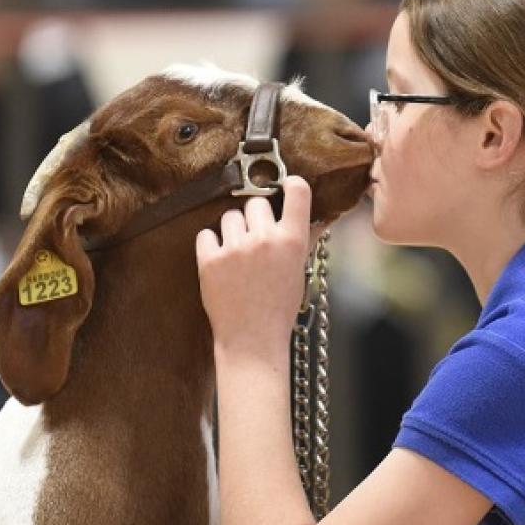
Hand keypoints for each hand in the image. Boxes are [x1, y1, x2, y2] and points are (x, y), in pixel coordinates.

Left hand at [195, 176, 313, 358]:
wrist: (252, 339)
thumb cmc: (279, 308)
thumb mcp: (299, 271)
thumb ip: (302, 239)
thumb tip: (318, 216)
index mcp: (292, 241)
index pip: (297, 191)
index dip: (291, 185)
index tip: (286, 186)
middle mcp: (265, 239)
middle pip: (256, 203)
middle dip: (255, 218)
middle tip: (256, 240)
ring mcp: (235, 248)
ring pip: (229, 216)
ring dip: (233, 231)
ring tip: (238, 255)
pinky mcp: (209, 259)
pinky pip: (206, 234)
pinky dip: (211, 245)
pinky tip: (221, 262)